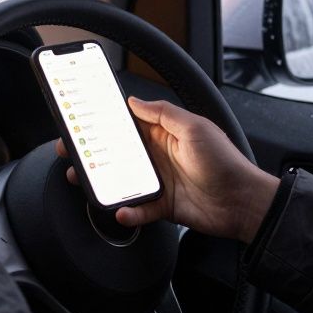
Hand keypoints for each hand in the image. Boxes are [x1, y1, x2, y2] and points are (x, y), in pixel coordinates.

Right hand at [57, 98, 277, 242]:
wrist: (243, 202)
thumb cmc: (225, 161)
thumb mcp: (195, 127)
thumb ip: (164, 113)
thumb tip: (135, 101)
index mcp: (163, 133)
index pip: (127, 123)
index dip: (104, 120)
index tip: (82, 117)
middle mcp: (156, 155)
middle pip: (115, 151)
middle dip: (90, 150)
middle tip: (69, 150)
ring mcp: (157, 181)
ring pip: (119, 179)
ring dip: (99, 181)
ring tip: (81, 179)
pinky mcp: (161, 205)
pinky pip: (137, 208)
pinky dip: (127, 211)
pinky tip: (121, 210)